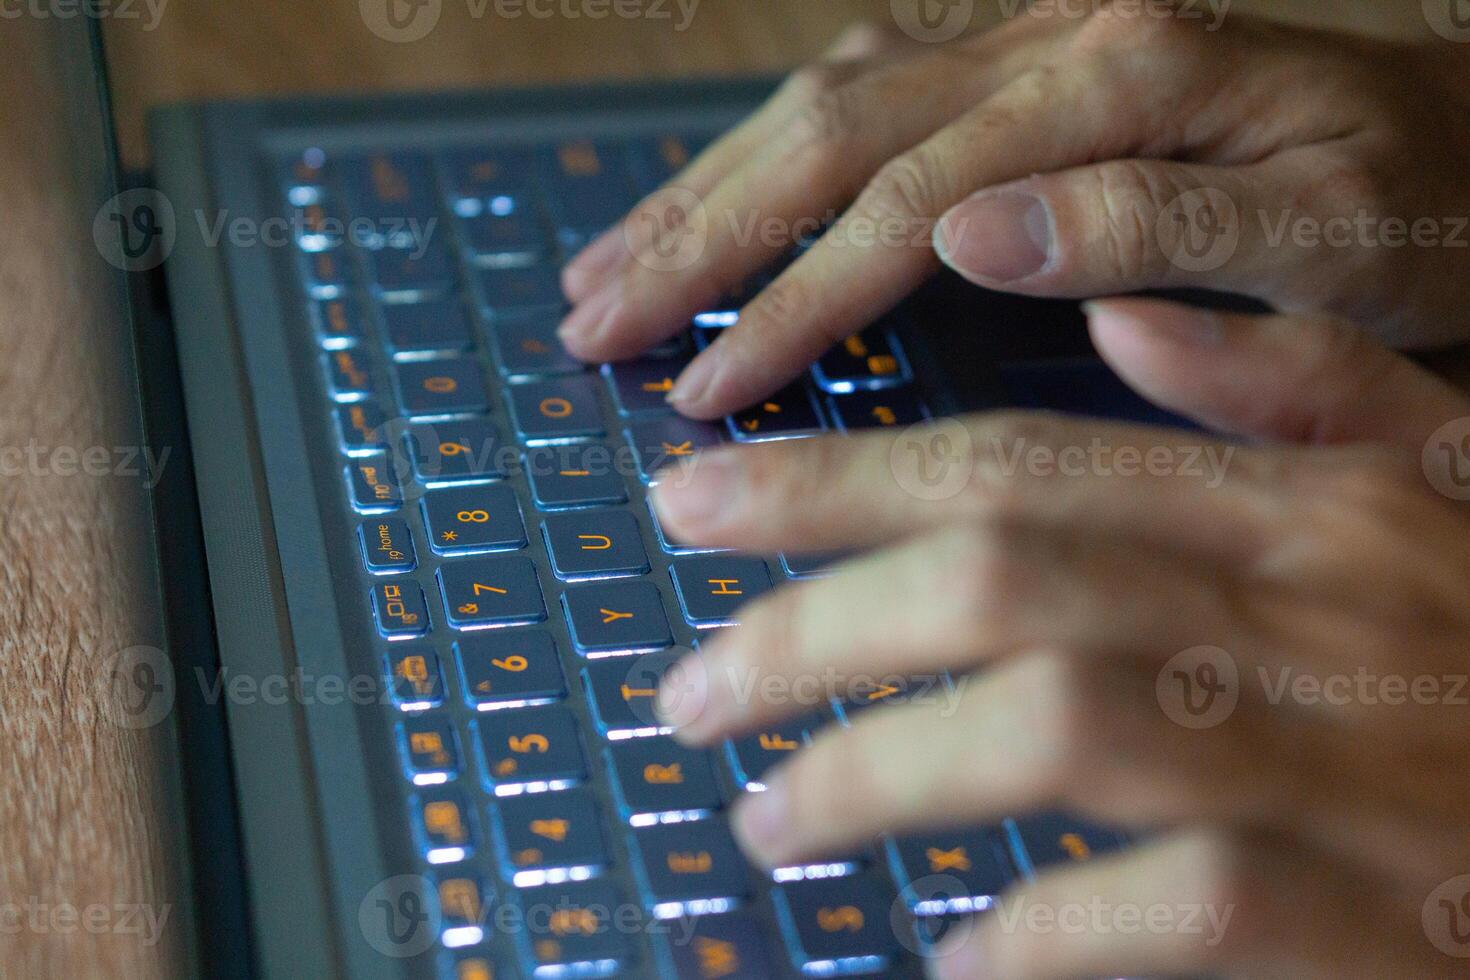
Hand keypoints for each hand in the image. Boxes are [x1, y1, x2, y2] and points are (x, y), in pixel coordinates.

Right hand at [558, 5, 1469, 418]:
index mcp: (1124, 72)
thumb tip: (966, 239)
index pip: (907, 201)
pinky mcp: (1021, 47)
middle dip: (695, 236)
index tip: (698, 393)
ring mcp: (1029, 27)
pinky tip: (710, 199)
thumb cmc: (1427, 203)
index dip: (792, 302)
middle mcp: (1054, 26)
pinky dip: (765, 154)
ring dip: (702, 189)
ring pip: (821, 99)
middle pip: (827, 129)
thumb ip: (1155, 227)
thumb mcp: (1342, 237)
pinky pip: (861, 87)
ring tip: (600, 270)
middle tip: (584, 323)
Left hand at [649, 298, 1469, 977]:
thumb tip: (1117, 313)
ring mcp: (1336, 760)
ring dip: (877, 776)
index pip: (1012, 460)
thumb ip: (1292, 381)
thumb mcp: (1452, 470)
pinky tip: (952, 954)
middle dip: (803, 630)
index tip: (691, 504)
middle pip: (994, 580)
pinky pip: (1172, 912)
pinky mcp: (1367, 915)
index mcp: (1297, 501)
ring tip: (765, 817)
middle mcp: (1297, 606)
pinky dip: (1042, 937)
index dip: (831, 478)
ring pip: (1050, 728)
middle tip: (680, 692)